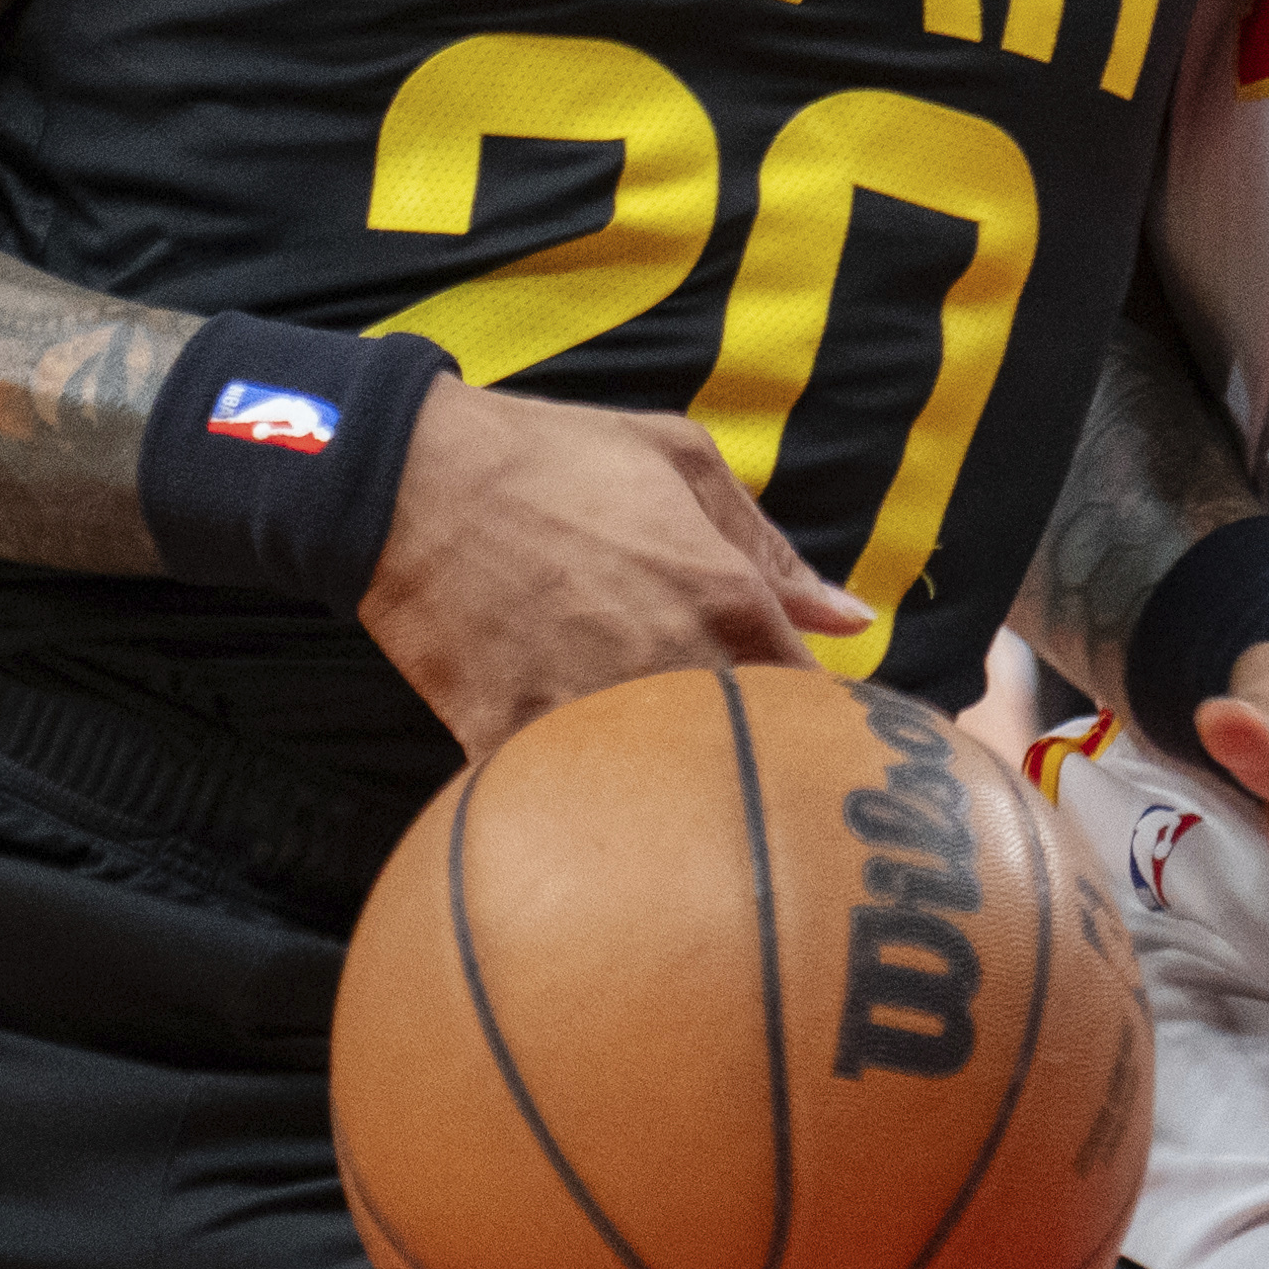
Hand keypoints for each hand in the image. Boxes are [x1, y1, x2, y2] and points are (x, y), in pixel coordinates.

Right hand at [362, 375, 870, 758]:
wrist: (416, 482)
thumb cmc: (556, 460)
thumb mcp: (683, 462)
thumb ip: (774, 548)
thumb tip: (852, 619)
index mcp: (726, 597)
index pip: (816, 700)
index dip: (817, 723)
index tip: (803, 728)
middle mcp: (673, 665)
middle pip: (752, 757)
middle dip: (752, 761)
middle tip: (734, 753)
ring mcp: (592, 713)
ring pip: (669, 797)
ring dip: (676, 795)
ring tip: (664, 777)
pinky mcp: (516, 746)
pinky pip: (568, 805)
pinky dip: (581, 808)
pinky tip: (583, 793)